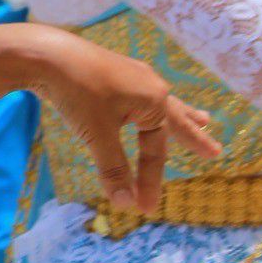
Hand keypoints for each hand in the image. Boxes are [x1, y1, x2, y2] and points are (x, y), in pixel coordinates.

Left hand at [17, 30, 219, 214]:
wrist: (46, 53)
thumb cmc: (77, 93)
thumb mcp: (98, 135)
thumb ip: (113, 169)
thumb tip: (124, 204)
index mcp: (154, 100)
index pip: (156, 151)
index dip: (150, 181)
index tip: (143, 209)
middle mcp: (150, 85)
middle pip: (175, 120)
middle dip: (194, 138)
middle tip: (215, 152)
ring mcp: (133, 74)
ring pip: (163, 103)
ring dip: (182, 115)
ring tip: (203, 120)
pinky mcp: (114, 69)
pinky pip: (143, 93)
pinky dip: (153, 104)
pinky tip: (149, 100)